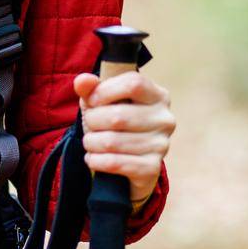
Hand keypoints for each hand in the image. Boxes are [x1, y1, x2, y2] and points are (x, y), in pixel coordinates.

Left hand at [72, 69, 173, 208]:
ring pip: (112, 142)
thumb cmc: (115, 123)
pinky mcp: (152, 168)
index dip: (105, 91)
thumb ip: (91, 88)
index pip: (133, 84)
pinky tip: (94, 158)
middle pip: (118, 116)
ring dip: (91, 143)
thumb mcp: (102, 101)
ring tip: (90, 142)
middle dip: (93, 121)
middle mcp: (165, 119)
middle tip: (89, 125)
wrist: (128, 161)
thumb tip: (83, 80)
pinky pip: (114, 163)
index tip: (91, 100)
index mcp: (158, 96)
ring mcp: (161, 145)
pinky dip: (96, 160)